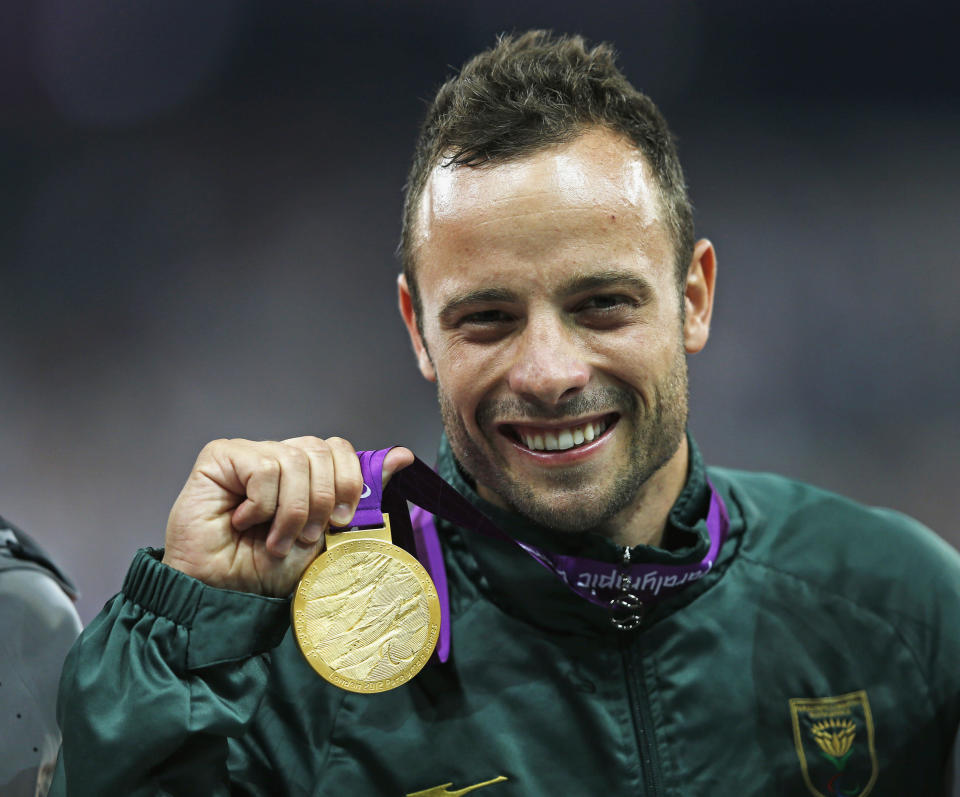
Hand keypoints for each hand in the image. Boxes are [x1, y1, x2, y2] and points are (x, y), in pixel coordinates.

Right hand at [162, 437, 413, 596]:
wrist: (225, 594)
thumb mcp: (329, 535)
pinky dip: (262, 505)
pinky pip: (264, 467)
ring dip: (291, 512)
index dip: (348, 481)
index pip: (340, 449)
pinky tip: (242, 522)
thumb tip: (403, 455)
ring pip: (295, 459)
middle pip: (322, 450)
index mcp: (305, 472)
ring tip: (274, 540)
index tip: (343, 521)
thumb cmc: (269, 569)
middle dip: (322, 502)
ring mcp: (249, 453)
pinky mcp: (221, 456)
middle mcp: (278, 456)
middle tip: (306, 536)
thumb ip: (363, 494)